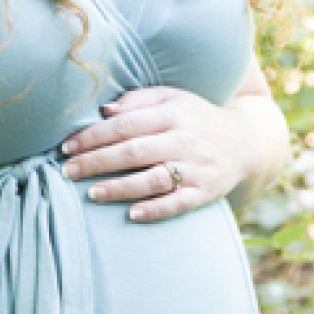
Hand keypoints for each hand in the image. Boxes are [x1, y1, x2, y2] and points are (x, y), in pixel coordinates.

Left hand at [61, 86, 250, 222]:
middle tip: (67, 171)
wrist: (246, 142)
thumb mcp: (173, 99)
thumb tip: (104, 111)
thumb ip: (139, 101)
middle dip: (97, 161)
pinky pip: (178, 203)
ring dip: (120, 187)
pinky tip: (132, 215)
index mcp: (173, 113)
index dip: (94, 135)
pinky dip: (156, 209)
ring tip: (92, 193)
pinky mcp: (205, 192)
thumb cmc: (197, 118)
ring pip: (153, 179)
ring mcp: (196, 167)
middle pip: (134, 151)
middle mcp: (184, 139)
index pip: (126, 124)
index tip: (67, 146)